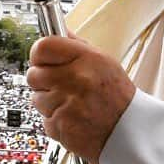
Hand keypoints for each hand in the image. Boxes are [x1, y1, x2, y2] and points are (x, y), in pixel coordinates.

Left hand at [27, 35, 134, 163]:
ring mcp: (67, 103)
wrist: (130, 132)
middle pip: (33, 74)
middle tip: (60, 86)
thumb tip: (59, 32)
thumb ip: (77, 46)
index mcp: (86, 59)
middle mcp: (76, 79)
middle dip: (42, 81)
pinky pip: (45, 120)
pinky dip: (55, 121)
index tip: (41, 60)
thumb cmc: (117, 97)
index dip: (38, 54)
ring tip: (71, 104)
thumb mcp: (104, 62)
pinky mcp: (61, 126)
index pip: (43, 47)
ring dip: (48, 103)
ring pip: (36, 99)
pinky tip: (72, 118)